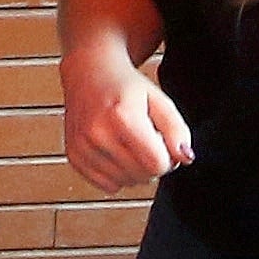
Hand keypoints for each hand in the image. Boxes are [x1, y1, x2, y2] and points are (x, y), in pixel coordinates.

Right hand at [62, 47, 195, 196]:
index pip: (158, 164)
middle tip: (146, 140)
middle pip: (143, 176)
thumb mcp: (159, 100)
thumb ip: (177, 130)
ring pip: (126, 183)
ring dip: (134, 170)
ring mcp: (83, 147)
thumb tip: (185, 158)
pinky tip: (115, 151)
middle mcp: (98, 133)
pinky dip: (116, 174)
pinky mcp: (74, 157)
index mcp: (122, 116)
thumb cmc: (125, 87)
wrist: (88, 73)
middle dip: (151, 163)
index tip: (161, 141)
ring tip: (129, 143)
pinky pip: (108, 186)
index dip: (168, 157)